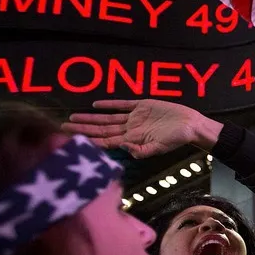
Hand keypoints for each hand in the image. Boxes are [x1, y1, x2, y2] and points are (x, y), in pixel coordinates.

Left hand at [62, 99, 222, 157]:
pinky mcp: (142, 105)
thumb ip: (141, 150)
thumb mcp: (159, 147)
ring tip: (73, 118)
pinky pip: (122, 105)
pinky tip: (95, 105)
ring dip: (90, 118)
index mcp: (132, 140)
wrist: (192, 125)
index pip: (105, 141)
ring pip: (107, 118)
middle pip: (101, 129)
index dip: (88, 140)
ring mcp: (135, 117)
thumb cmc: (178, 139)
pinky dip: (109, 104)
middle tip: (62, 127)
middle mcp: (130, 129)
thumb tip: (122, 146)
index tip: (72, 140)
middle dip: (82, 129)